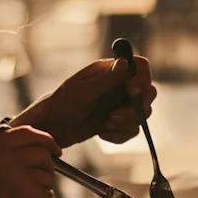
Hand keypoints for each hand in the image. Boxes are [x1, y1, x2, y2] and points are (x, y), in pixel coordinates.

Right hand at [0, 126, 59, 197]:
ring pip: (48, 173)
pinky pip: (49, 195)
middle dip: (46, 169)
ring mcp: (15, 173)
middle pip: (42, 151)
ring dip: (43, 192)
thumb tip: (38, 146)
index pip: (25, 132)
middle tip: (37, 187)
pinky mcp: (29, 192)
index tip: (54, 149)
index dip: (44, 139)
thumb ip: (5, 158)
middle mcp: (0, 158)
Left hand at [13, 56, 156, 147]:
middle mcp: (117, 85)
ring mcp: (118, 104)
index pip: (139, 66)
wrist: (50, 129)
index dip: (143, 78)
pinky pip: (132, 130)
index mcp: (109, 71)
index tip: (133, 91)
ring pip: (142, 114)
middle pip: (147, 92)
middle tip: (115, 116)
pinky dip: (120, 135)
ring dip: (127, 123)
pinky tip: (102, 134)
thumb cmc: (60, 104)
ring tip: (105, 124)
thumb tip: (125, 62)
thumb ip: (105, 80)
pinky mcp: (117, 122)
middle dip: (136, 107)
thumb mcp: (81, 92)